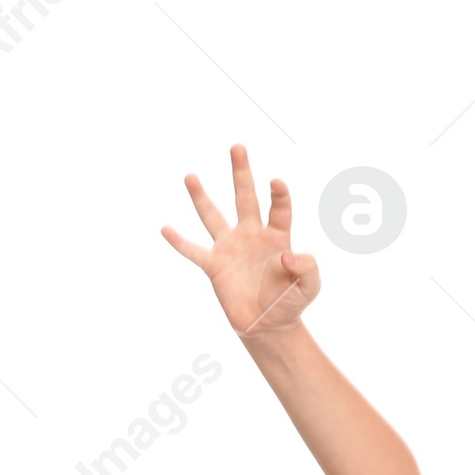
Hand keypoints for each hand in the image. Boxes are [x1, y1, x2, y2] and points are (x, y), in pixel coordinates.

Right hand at [162, 143, 319, 338]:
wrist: (269, 326)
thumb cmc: (290, 303)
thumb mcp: (308, 288)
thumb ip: (308, 269)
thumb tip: (288, 255)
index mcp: (277, 237)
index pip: (279, 209)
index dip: (279, 195)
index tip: (276, 182)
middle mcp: (251, 235)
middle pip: (245, 198)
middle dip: (241, 173)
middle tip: (237, 147)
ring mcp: (230, 248)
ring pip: (213, 216)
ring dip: (201, 198)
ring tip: (190, 176)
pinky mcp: (215, 266)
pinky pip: (194, 251)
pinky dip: (180, 242)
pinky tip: (166, 229)